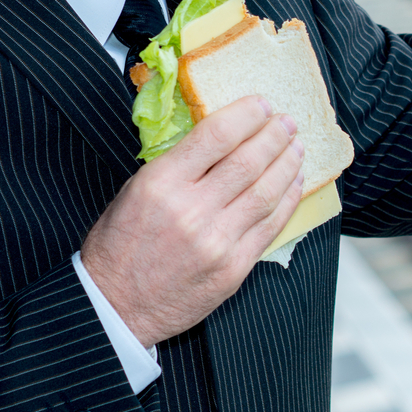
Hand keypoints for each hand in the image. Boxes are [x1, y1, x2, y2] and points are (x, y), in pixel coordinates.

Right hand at [80, 96, 304, 345]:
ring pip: (266, 192)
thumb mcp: (133, 191)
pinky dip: (287, 201)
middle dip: (274, 136)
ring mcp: (216, 242)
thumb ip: (176, 165)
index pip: (216, 136)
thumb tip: (219, 138)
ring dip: (287, 165)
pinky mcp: (233, 269)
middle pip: (248, 161)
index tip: (262, 104)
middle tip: (287, 122)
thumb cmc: (119, 248)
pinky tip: (294, 185)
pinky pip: (270, 227)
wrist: (115, 307)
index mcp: (161, 184)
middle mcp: (191, 210)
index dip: (246, 115)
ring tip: (297, 148)